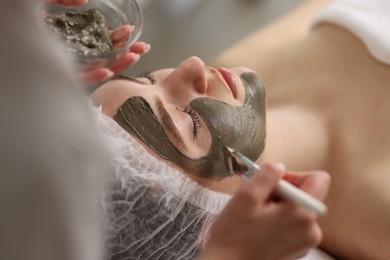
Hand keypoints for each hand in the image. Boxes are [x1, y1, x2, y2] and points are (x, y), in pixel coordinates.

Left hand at [45, 0, 150, 85]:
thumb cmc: (20, 17)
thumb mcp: (44, 1)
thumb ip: (66, 0)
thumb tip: (85, 0)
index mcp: (72, 39)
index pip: (101, 41)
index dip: (118, 37)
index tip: (130, 31)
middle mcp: (73, 53)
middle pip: (106, 57)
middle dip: (128, 53)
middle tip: (143, 47)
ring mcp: (68, 66)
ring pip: (99, 69)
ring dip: (118, 64)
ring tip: (134, 57)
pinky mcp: (60, 77)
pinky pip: (79, 80)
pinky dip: (94, 77)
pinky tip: (106, 71)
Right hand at [200, 163, 329, 259]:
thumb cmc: (234, 235)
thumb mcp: (246, 196)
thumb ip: (267, 175)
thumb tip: (279, 167)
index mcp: (302, 214)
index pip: (319, 179)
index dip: (295, 175)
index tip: (275, 183)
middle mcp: (311, 230)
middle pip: (307, 194)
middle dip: (283, 192)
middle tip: (260, 200)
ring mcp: (305, 241)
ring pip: (298, 208)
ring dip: (280, 205)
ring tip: (258, 215)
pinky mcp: (297, 248)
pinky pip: (294, 223)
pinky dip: (279, 219)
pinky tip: (261, 226)